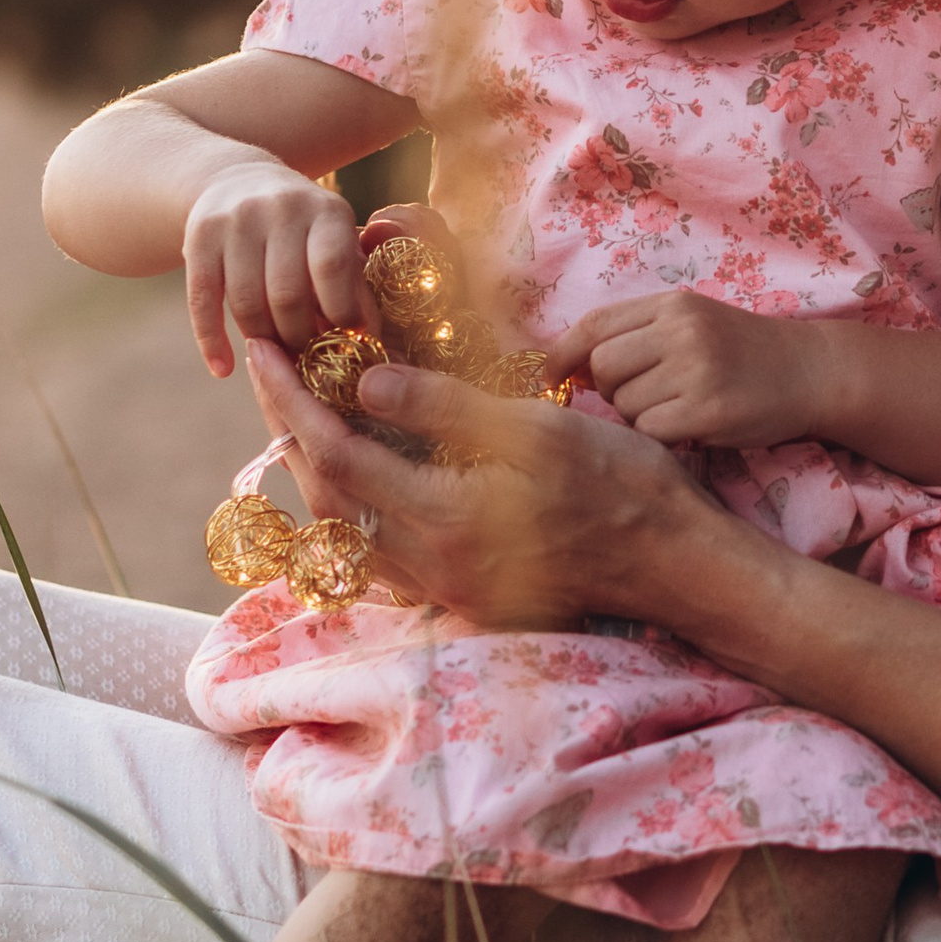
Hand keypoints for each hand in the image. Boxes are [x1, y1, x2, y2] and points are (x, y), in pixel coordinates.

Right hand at [184, 159, 370, 379]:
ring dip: (262, 340)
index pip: (333, 267)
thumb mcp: (335, 239)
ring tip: (275, 357)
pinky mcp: (198, 236)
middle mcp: (280, 208)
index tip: (347, 340)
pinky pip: (203, 300)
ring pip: (246, 303)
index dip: (341, 312)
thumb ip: (354, 282)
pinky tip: (224, 368)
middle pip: (287, 295)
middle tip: (306, 356)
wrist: (237, 180)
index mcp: (325, 210)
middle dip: (299, 337)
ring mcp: (235, 220)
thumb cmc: (303, 228)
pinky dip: (212, 341)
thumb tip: (370, 336)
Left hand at [244, 337, 695, 632]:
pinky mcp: (465, 592)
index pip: (334, 453)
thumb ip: (446, 409)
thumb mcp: (537, 430)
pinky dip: (353, 504)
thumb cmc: (622, 484)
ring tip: (299, 410)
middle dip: (288, 427)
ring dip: (315, 468)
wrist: (677, 565)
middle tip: (271, 370)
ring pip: (348, 528)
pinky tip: (356, 473)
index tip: (263, 349)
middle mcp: (432, 566)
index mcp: (443, 520)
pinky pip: (379, 551)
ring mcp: (447, 587)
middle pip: (327, 495)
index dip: (289, 397)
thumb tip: (364, 383)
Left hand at [544, 290, 832, 448]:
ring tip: (676, 407)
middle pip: (603, 367)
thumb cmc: (740, 352)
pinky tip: (690, 424)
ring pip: (625, 404)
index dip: (561, 354)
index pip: (593, 325)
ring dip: (639, 415)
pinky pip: (651, 431)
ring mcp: (696, 369)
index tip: (551, 378)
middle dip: (610, 390)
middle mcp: (681, 330)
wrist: (808, 371)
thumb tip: (568, 367)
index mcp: (671, 304)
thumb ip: (637, 334)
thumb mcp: (691, 324)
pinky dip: (662, 435)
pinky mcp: (709, 410)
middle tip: (643, 395)